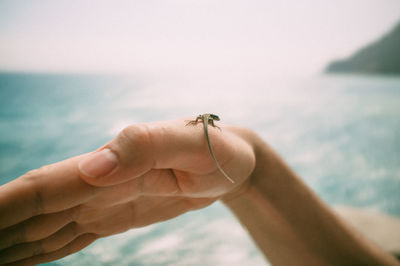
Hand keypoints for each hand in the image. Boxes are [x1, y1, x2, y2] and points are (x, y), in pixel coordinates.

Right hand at [0, 118, 255, 264]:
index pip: (41, 190)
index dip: (2, 210)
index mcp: (108, 166)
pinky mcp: (114, 216)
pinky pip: (70, 238)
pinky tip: (22, 258)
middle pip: (32, 213)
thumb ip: (144, 146)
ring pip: (45, 229)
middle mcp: (96, 185)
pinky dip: (39, 251)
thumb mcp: (192, 142)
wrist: (228, 160)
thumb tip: (91, 167)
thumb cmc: (215, 147)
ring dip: (12, 244)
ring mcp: (103, 202)